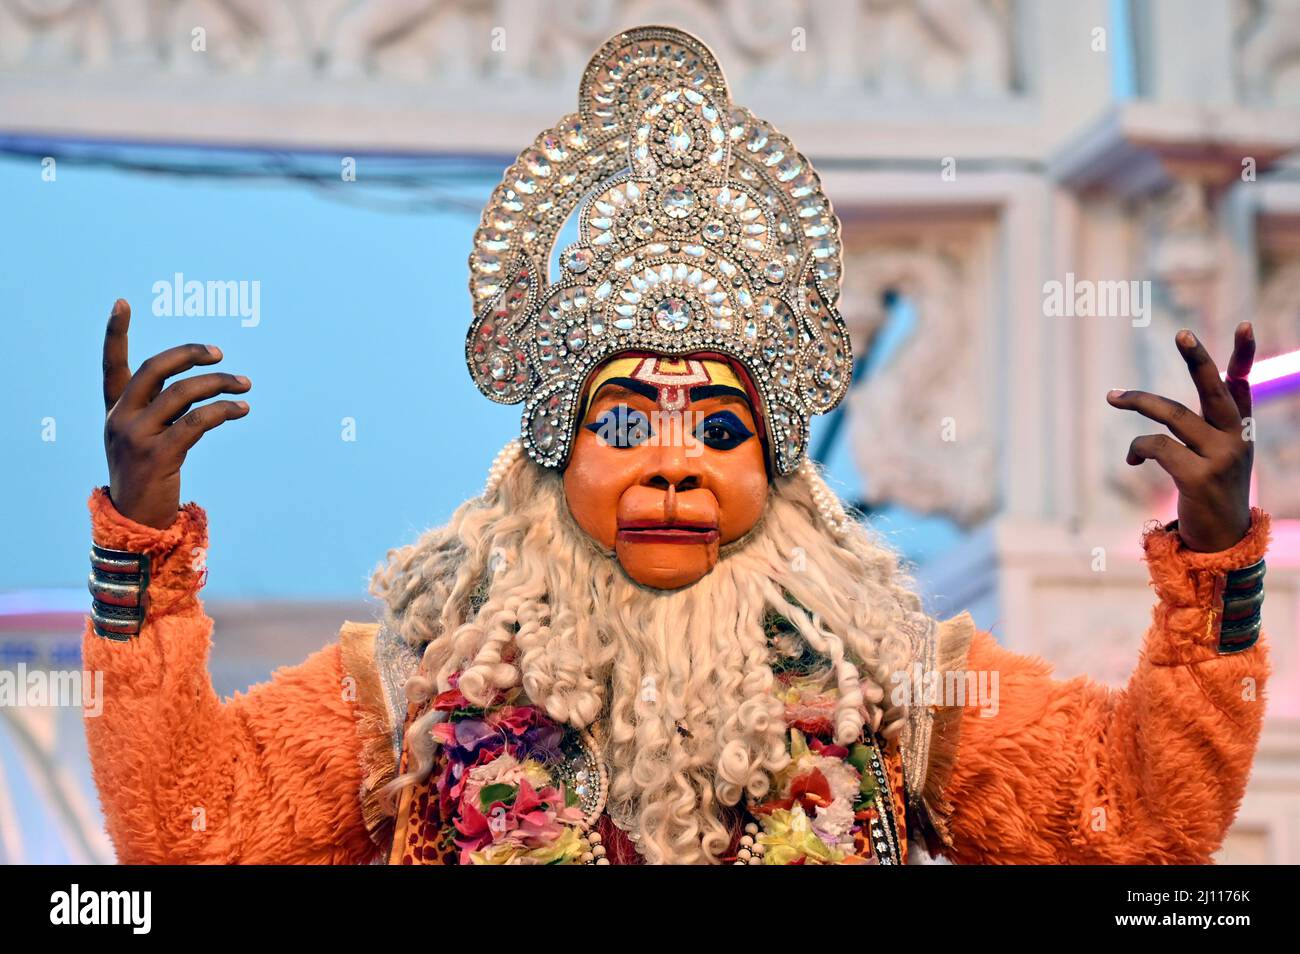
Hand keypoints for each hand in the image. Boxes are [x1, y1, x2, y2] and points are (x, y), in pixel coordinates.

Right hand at [102, 299, 251, 529]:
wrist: (136, 525)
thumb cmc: (148, 478)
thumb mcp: (146, 440)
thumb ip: (163, 411)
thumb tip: (204, 386)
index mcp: (115, 412)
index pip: (112, 366)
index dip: (115, 334)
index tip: (123, 302)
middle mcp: (120, 419)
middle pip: (154, 370)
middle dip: (188, 354)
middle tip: (219, 353)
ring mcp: (136, 437)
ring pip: (182, 393)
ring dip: (218, 384)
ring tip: (245, 384)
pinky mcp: (158, 456)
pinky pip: (197, 422)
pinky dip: (223, 410)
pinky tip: (242, 408)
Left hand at [1107, 323, 1254, 552]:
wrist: (1223, 542)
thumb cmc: (1213, 491)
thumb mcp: (1221, 454)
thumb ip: (1212, 424)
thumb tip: (1194, 396)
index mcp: (1241, 428)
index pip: (1243, 384)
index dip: (1244, 354)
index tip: (1245, 325)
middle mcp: (1236, 438)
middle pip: (1214, 390)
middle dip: (1197, 360)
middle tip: (1181, 333)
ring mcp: (1220, 458)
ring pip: (1172, 415)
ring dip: (1138, 400)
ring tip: (1113, 396)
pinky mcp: (1197, 478)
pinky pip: (1156, 447)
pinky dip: (1136, 448)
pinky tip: (1131, 459)